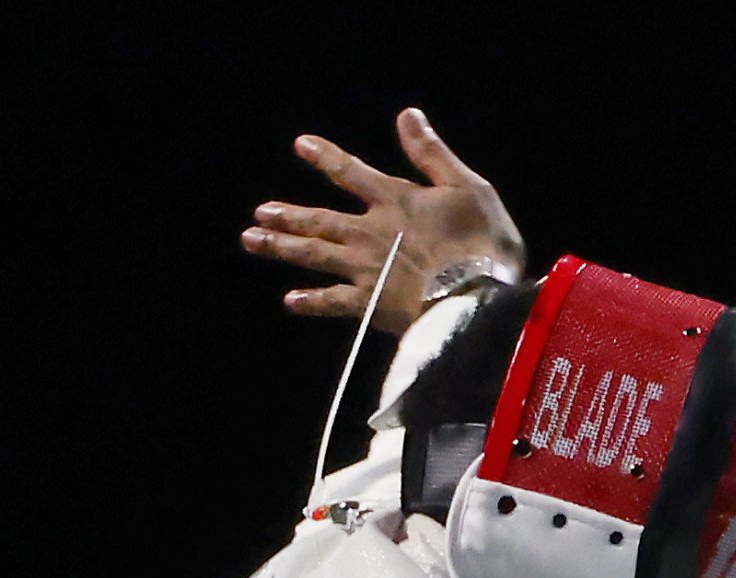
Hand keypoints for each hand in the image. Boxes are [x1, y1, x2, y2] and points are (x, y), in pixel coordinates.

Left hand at [244, 109, 523, 330]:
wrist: (477, 297)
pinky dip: (311, 301)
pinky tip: (290, 300)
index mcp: (393, 200)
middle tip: (259, 213)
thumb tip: (407, 115)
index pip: (349, 172)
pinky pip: (333, 301)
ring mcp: (365, 269)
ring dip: (283, 247)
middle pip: (319, 220)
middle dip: (287, 215)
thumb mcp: (466, 186)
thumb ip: (431, 153)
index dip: (325, 157)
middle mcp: (369, 232)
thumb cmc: (481, 242)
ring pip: (314, 254)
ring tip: (253, 241)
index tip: (301, 145)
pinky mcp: (370, 305)